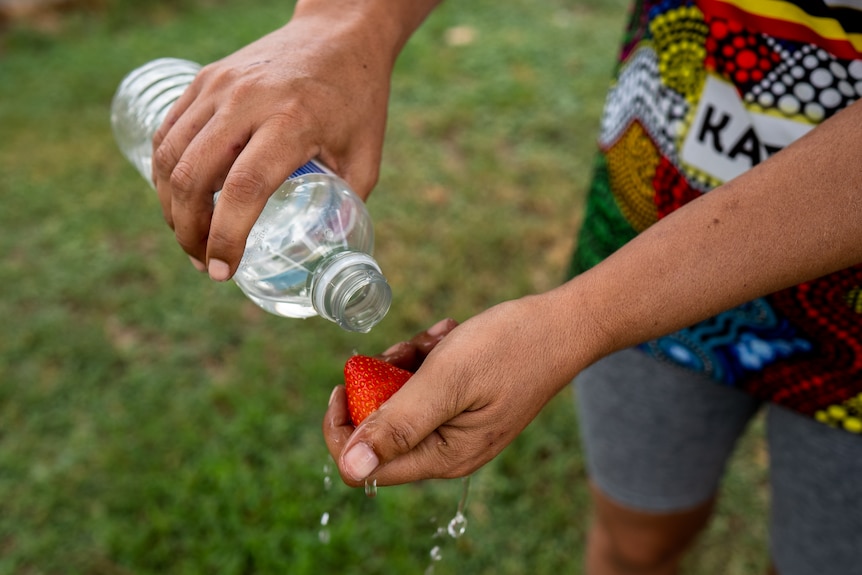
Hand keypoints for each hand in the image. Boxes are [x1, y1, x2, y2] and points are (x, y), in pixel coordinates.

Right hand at [151, 15, 393, 278]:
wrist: (339, 34)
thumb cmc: (357, 100)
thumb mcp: (365, 157)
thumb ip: (345, 205)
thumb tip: (322, 252)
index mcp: (292, 121)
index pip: (244, 188)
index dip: (226, 236)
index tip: (222, 272)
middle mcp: (247, 100)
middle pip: (193, 177)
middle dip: (189, 232)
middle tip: (202, 264)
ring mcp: (219, 86)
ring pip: (170, 156)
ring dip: (171, 207)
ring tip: (190, 238)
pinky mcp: (204, 79)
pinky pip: (168, 132)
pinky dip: (165, 173)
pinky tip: (179, 200)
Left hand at [323, 296, 587, 486]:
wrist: (563, 325)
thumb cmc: (511, 349)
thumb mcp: (447, 380)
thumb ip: (398, 423)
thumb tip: (351, 467)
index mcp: (442, 456)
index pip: (364, 465)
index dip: (343, 426)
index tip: (346, 381)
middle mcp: (447, 449)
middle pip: (380, 427)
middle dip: (382, 382)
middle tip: (407, 351)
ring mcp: (456, 426)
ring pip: (400, 398)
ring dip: (407, 362)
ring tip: (438, 340)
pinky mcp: (463, 404)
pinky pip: (424, 385)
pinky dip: (427, 357)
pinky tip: (449, 337)